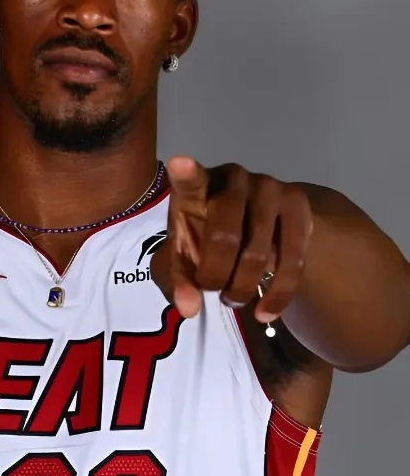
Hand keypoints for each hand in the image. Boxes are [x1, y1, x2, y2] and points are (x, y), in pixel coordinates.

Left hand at [150, 156, 313, 323]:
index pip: (190, 181)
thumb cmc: (206, 236)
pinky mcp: (297, 203)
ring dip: (244, 287)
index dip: (185, 174)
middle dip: (216, 275)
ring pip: (259, 253)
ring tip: (233, 300)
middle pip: (224, 237)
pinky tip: (265, 311)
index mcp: (197, 188)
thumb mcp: (185, 258)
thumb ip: (180, 281)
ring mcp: (268, 187)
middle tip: (213, 292)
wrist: (254, 223)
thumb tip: (189, 309)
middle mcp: (232, 179)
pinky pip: (293, 259)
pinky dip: (278, 293)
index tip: (178, 163)